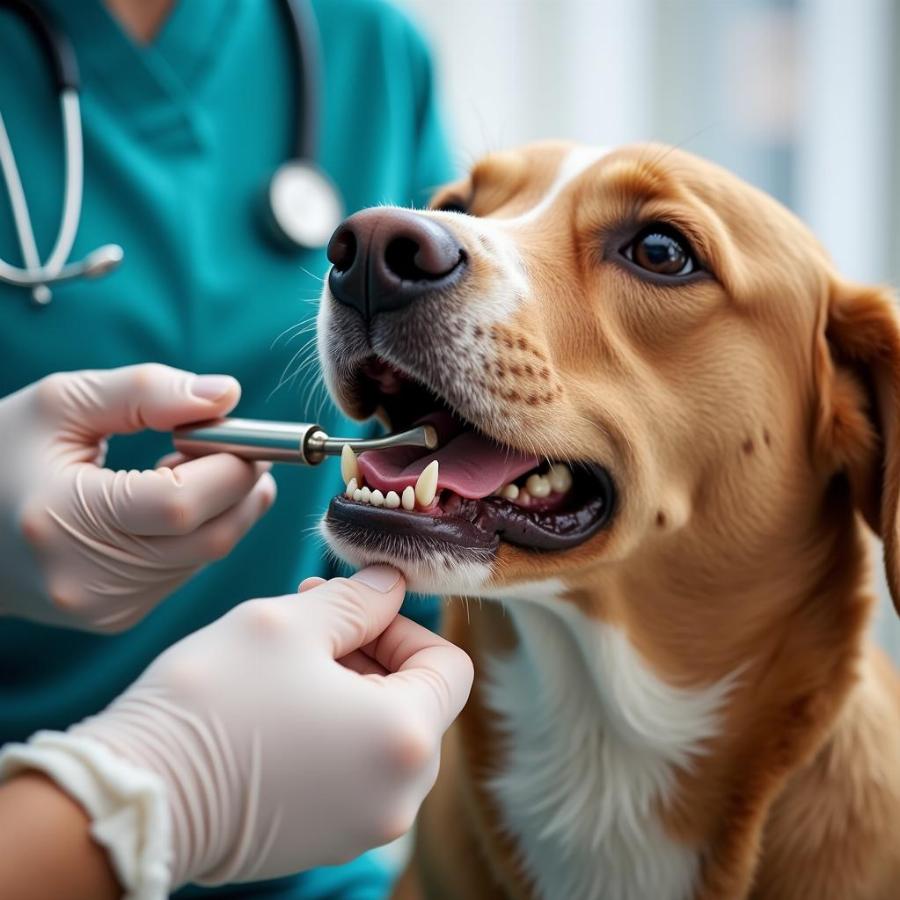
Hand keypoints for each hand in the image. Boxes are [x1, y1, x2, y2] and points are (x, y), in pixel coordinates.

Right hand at [0, 364, 275, 631]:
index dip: (230, 465)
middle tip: (240, 447)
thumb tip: (227, 394)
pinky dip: (201, 532)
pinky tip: (175, 505)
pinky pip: (187, 570)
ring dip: (226, 508)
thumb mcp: (61, 403)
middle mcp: (87, 578)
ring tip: (197, 468)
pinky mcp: (118, 617)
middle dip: (242, 487)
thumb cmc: (1, 454)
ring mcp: (105, 607)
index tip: (242, 433)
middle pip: (210, 536)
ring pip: (207, 555)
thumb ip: (147, 392)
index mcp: (62, 520)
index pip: (180, 503)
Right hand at [70, 567, 473, 886]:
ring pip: (382, 736)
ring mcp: (362, 827)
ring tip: (289, 660)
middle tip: (314, 621)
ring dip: (348, 688)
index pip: (449, 666)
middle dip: (371, 652)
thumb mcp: (290, 623)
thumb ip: (357, 599)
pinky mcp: (325, 842)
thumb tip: (390, 584)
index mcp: (406, 740)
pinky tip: (277, 707)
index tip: (353, 612)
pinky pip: (353, 772)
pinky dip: (331, 732)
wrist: (133, 799)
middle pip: (417, 701)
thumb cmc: (213, 703)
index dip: (405, 626)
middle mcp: (399, 796)